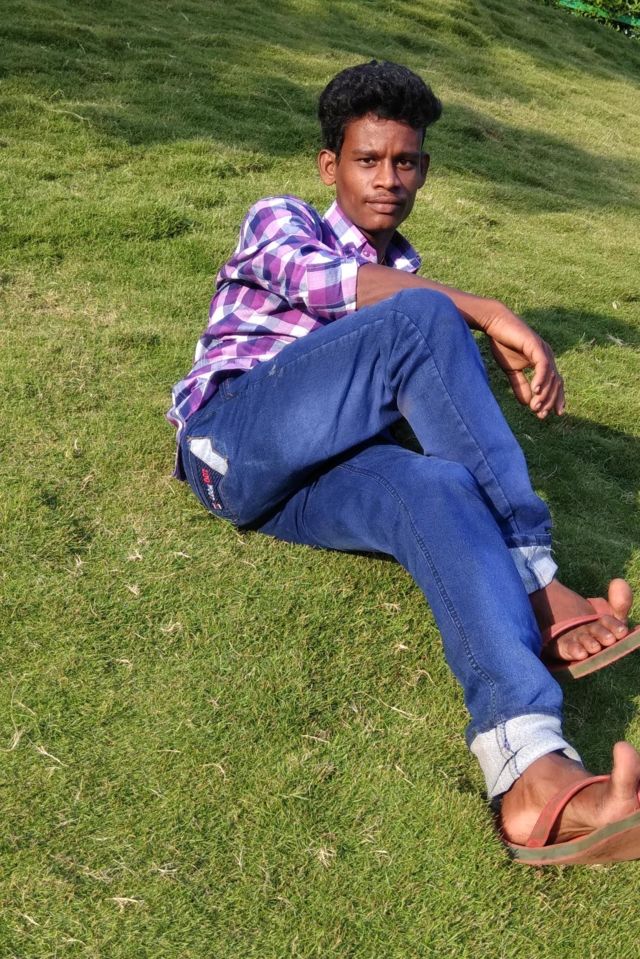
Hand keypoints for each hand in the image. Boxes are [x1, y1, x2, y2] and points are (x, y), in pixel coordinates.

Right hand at [481, 302, 564, 418]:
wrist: (494, 324)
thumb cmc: (502, 344)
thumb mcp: (511, 370)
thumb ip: (520, 385)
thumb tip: (527, 404)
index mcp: (543, 361)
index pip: (554, 383)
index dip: (553, 400)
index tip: (546, 415)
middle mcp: (547, 355)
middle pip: (555, 382)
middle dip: (550, 400)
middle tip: (540, 415)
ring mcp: (543, 350)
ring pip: (550, 376)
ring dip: (544, 394)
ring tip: (536, 407)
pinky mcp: (536, 345)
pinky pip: (542, 365)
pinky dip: (540, 378)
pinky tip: (536, 391)